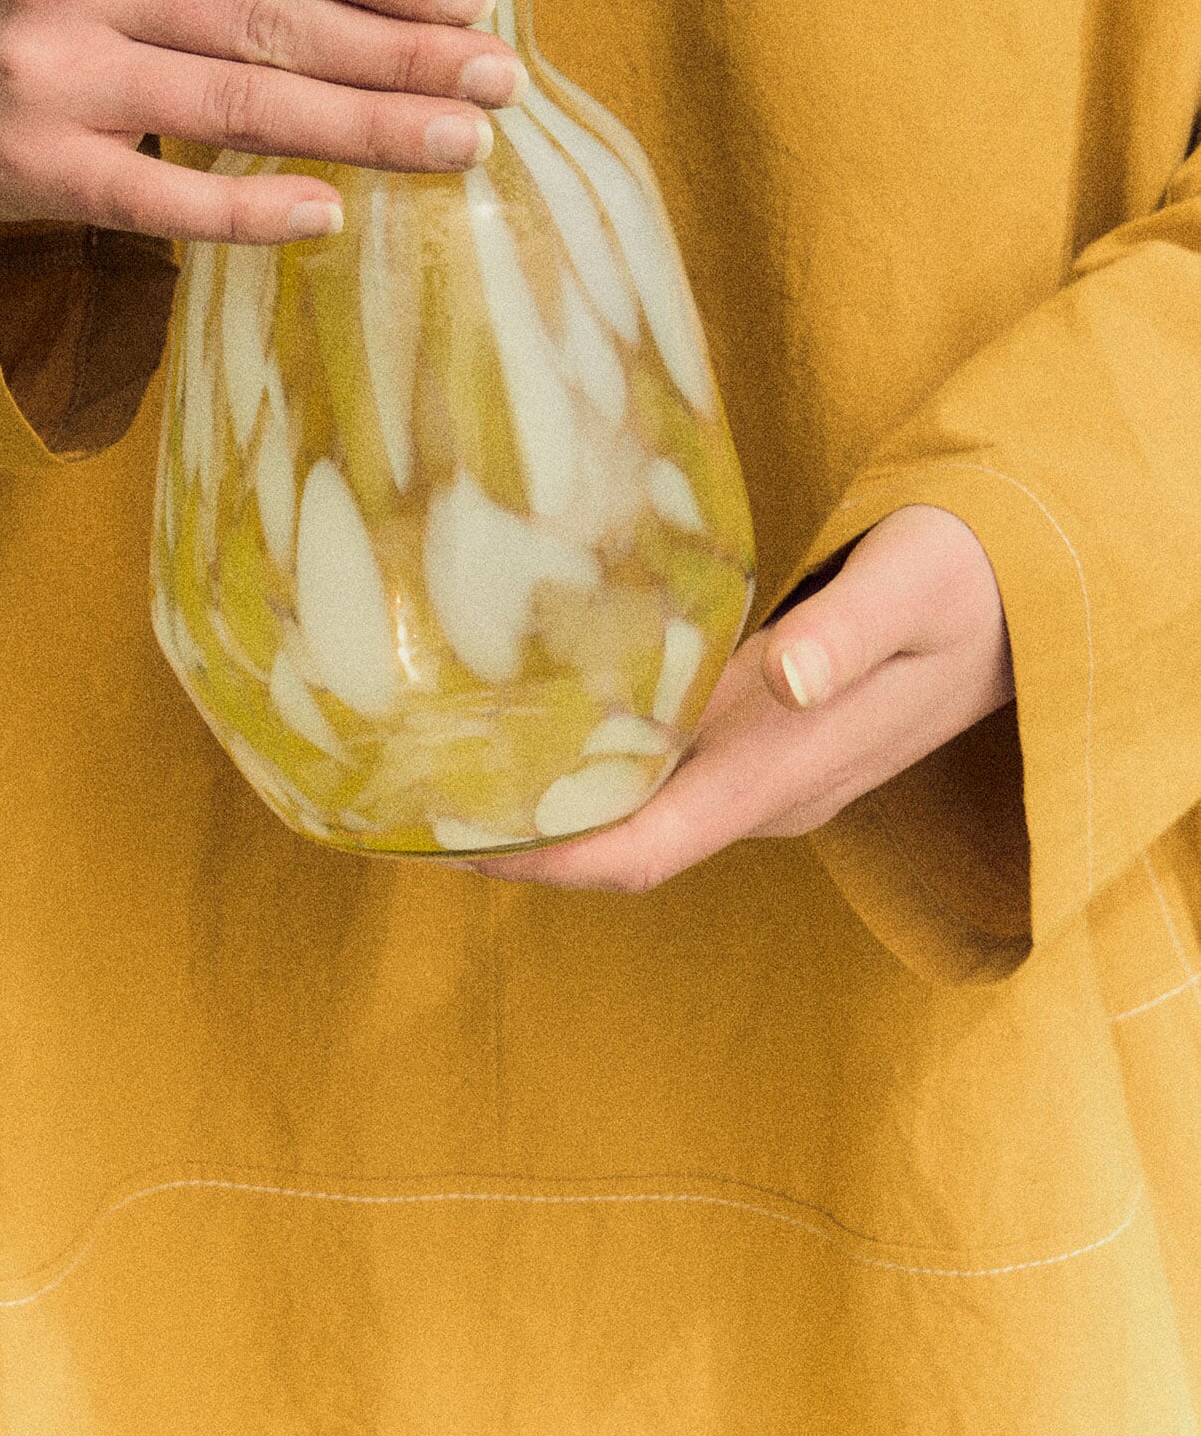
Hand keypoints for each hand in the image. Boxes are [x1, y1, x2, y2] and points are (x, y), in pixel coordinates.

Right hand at [0, 0, 522, 243]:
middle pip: (273, 22)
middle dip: (402, 55)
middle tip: (500, 83)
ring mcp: (48, 70)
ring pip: (239, 107)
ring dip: (365, 130)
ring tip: (461, 142)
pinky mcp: (30, 163)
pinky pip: (160, 197)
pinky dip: (250, 209)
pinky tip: (330, 213)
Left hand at [475, 505, 1013, 891]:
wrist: (1029, 599)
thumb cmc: (965, 574)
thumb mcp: (913, 583)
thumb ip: (847, 631)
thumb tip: (787, 677)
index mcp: (791, 765)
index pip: (649, 848)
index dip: (550, 860)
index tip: (455, 844)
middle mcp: (771, 793)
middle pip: (625, 851)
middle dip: (521, 843)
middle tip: (406, 803)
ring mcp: (770, 779)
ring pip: (642, 820)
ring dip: (551, 812)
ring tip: (444, 771)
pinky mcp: (768, 749)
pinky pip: (664, 783)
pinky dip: (593, 773)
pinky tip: (535, 730)